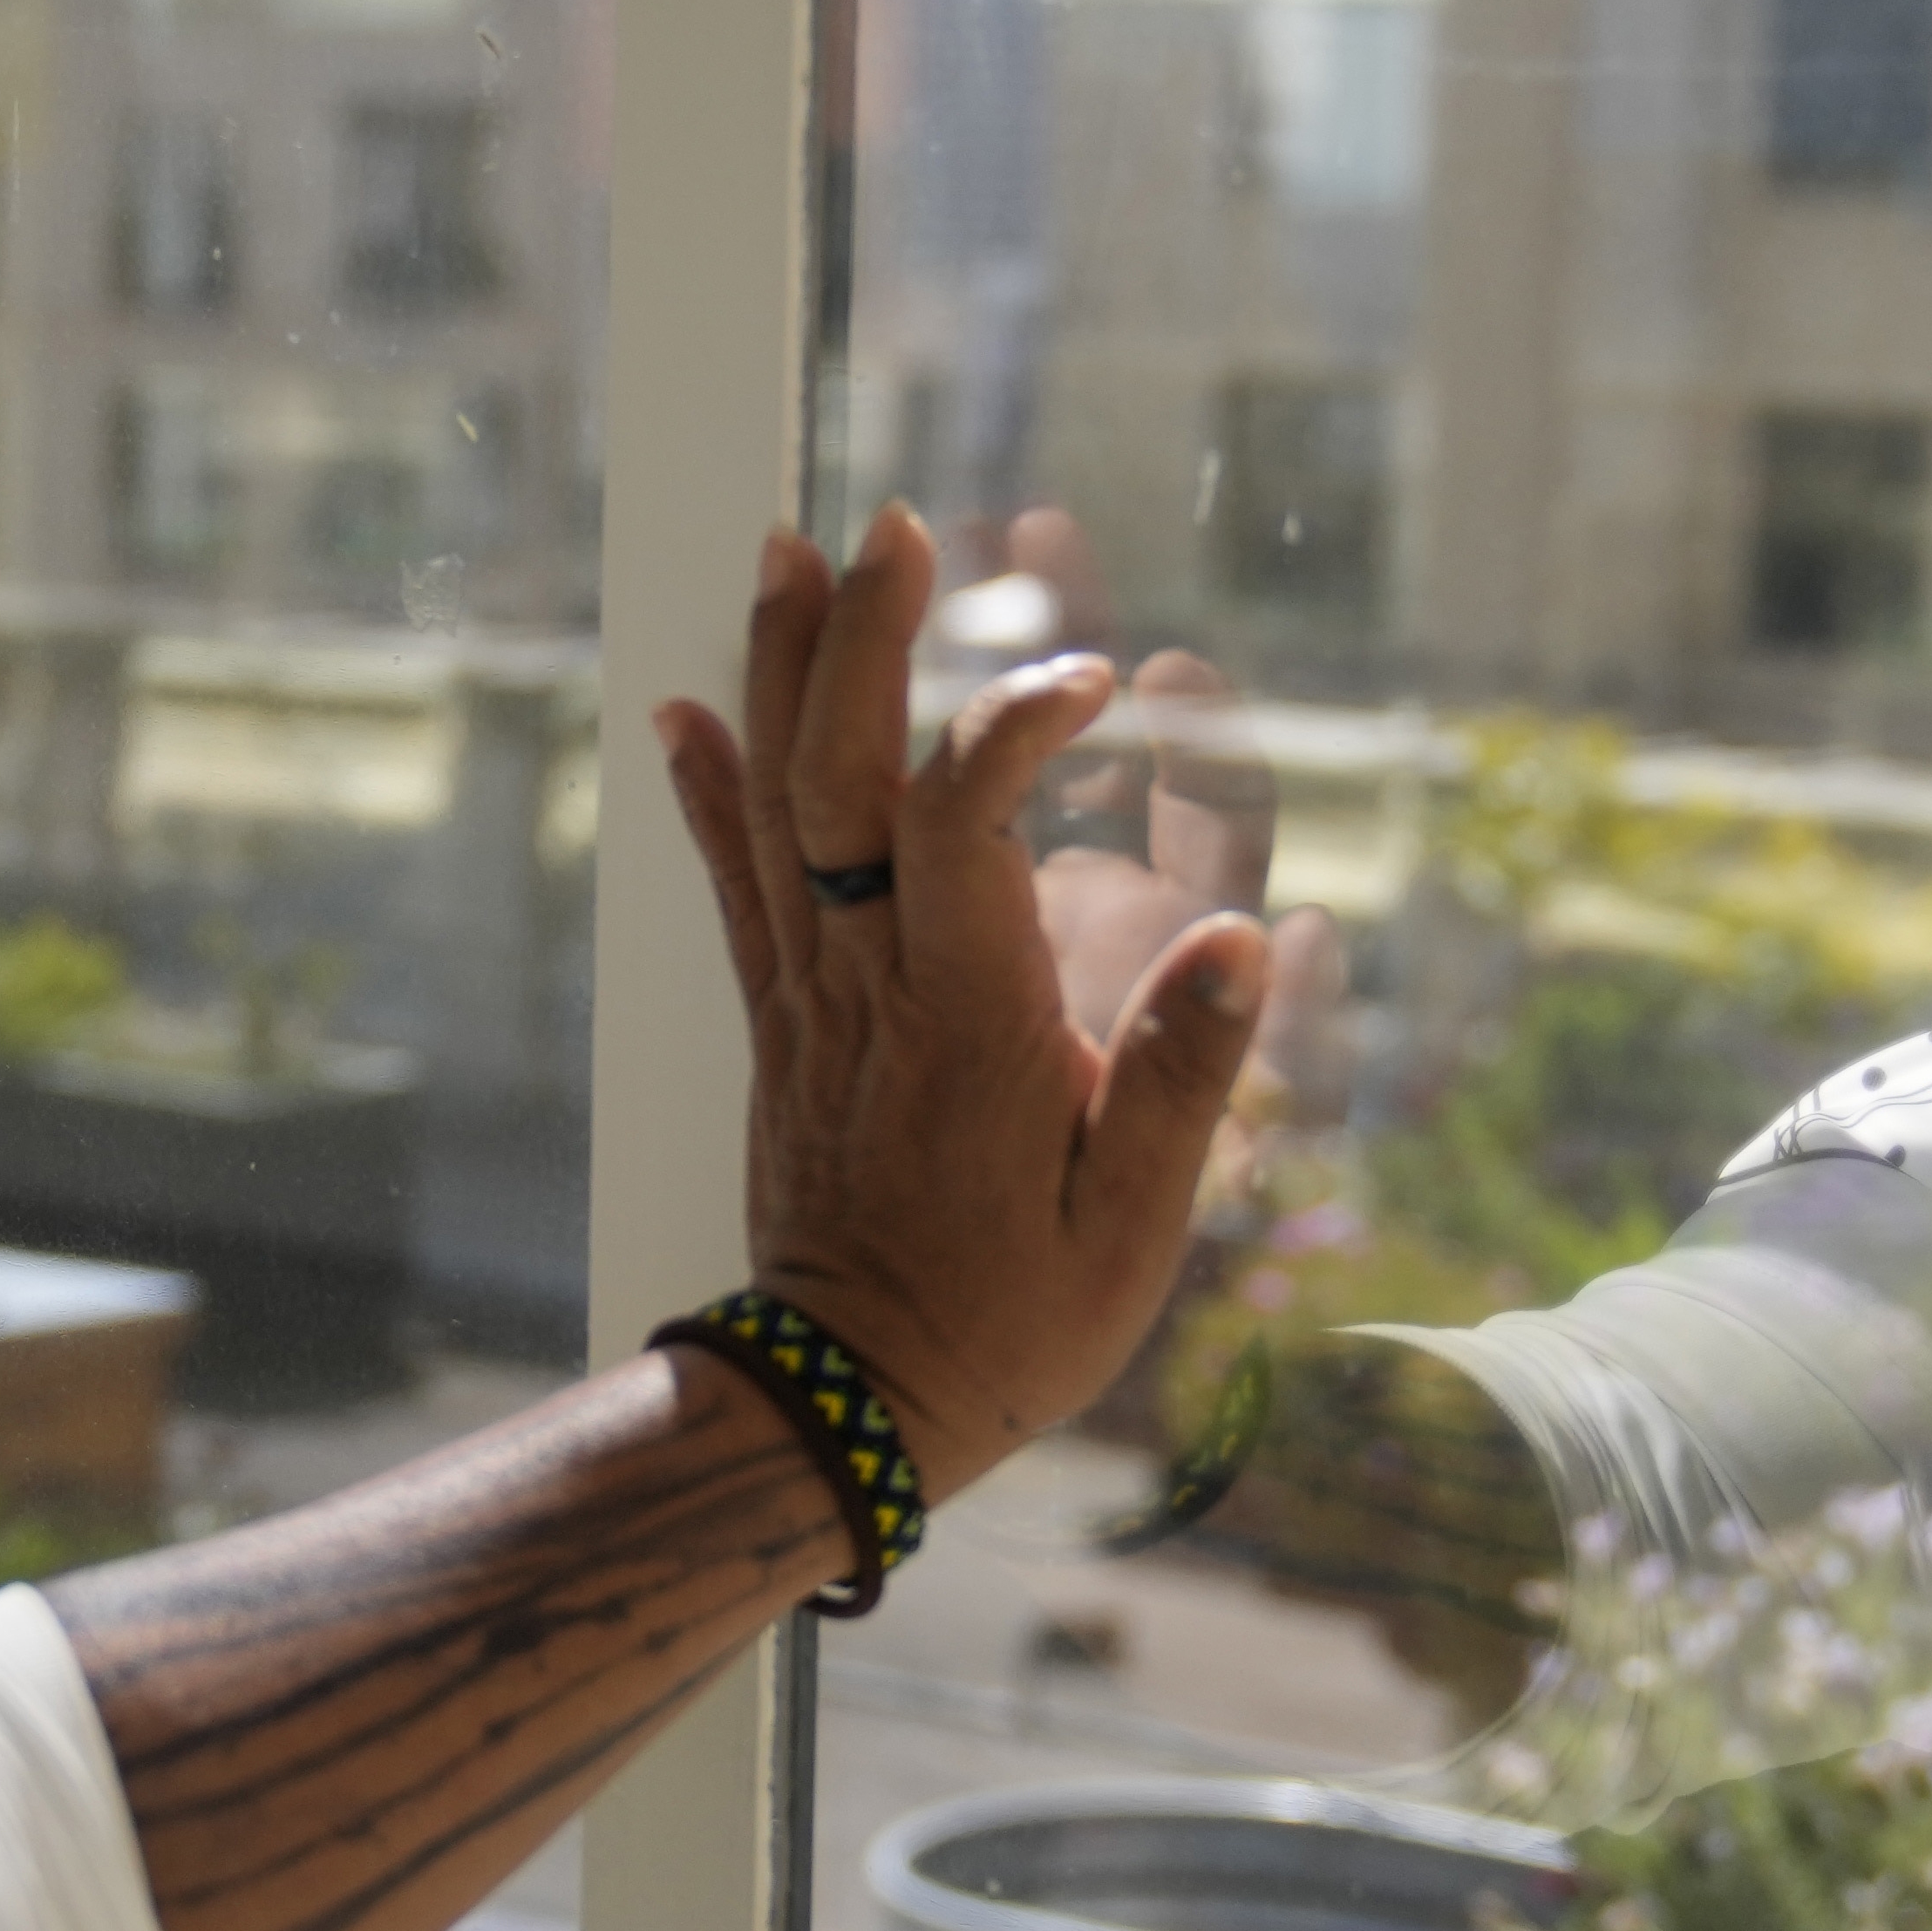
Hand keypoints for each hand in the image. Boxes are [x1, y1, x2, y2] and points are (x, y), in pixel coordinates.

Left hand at [652, 505, 1271, 1499]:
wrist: (853, 1405)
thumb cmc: (1010, 1322)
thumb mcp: (1130, 1224)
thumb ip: (1178, 1076)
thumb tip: (1249, 935)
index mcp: (969, 1018)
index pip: (957, 823)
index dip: (1004, 725)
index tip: (1084, 679)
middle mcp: (873, 983)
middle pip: (839, 775)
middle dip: (857, 637)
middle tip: (887, 525)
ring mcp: (813, 994)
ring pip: (774, 802)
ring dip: (777, 670)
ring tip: (781, 550)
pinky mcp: (781, 1020)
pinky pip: (733, 881)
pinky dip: (705, 788)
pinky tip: (683, 707)